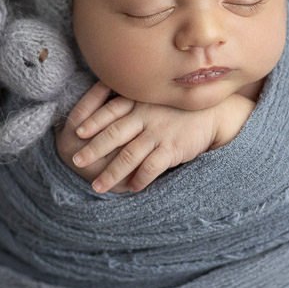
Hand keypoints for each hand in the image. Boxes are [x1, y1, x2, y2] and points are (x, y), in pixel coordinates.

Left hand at [69, 82, 254, 193]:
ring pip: (128, 155)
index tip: (76, 132)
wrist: (212, 111)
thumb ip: (133, 105)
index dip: (92, 121)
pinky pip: (151, 167)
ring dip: (111, 173)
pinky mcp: (172, 148)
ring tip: (98, 186)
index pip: (109, 111)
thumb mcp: (153, 99)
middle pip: (113, 134)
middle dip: (93, 150)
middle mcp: (145, 116)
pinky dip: (140, 179)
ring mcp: (158, 133)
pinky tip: (131, 188)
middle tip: (77, 162)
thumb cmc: (177, 107)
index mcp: (139, 102)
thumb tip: (108, 116)